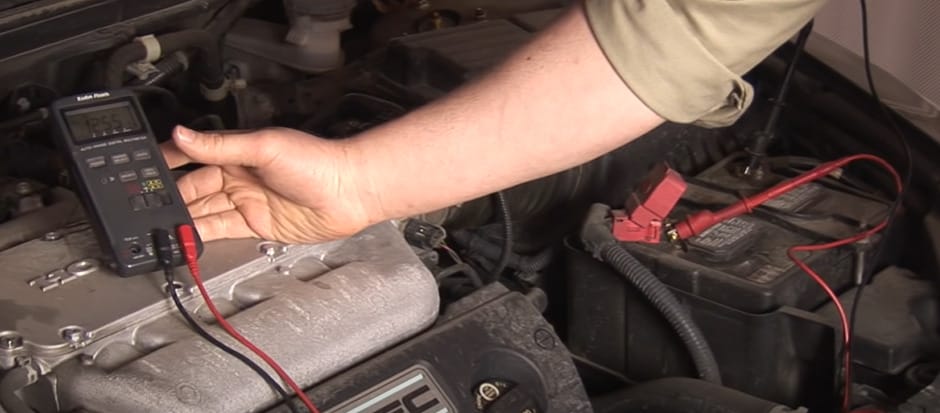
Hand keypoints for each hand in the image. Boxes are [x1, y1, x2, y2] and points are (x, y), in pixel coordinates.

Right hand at [161, 126, 380, 243]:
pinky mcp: (256, 225)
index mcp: (237, 152)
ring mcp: (247, 201)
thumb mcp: (264, 147)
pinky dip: (201, 235)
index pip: (192, 154)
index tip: (141, 170)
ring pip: (204, 211)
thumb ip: (220, 146)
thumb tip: (183, 134)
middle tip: (142, 205)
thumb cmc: (318, 162)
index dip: (167, 162)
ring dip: (182, 218)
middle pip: (194, 187)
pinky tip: (185, 237)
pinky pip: (221, 230)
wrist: (349, 192)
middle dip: (170, 196)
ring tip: (156, 226)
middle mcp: (239, 176)